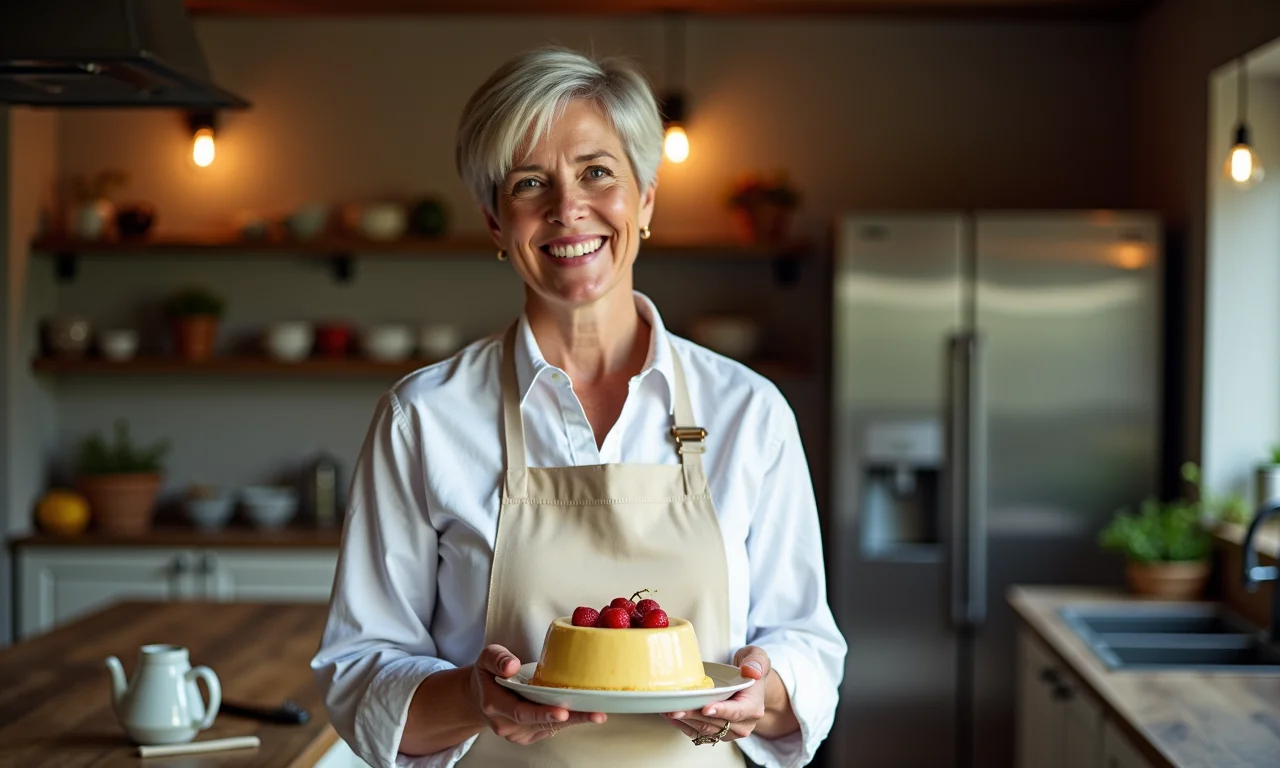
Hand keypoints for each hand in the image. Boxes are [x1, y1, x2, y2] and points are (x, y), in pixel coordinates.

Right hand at [467, 644, 606, 744]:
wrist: (480, 695)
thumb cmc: (488, 674)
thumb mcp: (487, 657)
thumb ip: (497, 658)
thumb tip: (512, 665)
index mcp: (494, 704)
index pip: (520, 712)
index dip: (543, 712)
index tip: (563, 710)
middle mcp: (505, 724)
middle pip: (541, 722)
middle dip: (570, 718)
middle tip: (595, 714)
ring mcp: (517, 733)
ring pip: (549, 727)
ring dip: (574, 720)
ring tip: (596, 713)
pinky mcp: (528, 735)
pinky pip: (550, 728)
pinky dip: (568, 720)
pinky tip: (584, 712)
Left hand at [664, 646, 770, 743]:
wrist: (747, 685)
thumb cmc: (750, 669)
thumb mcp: (757, 658)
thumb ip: (755, 662)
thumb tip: (751, 672)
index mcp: (753, 708)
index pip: (736, 712)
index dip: (720, 711)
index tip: (705, 708)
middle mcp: (743, 725)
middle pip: (715, 722)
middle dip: (694, 715)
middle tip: (675, 708)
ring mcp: (729, 732)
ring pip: (704, 729)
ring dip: (685, 721)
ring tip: (667, 709)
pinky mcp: (716, 734)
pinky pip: (697, 733)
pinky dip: (682, 725)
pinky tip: (669, 715)